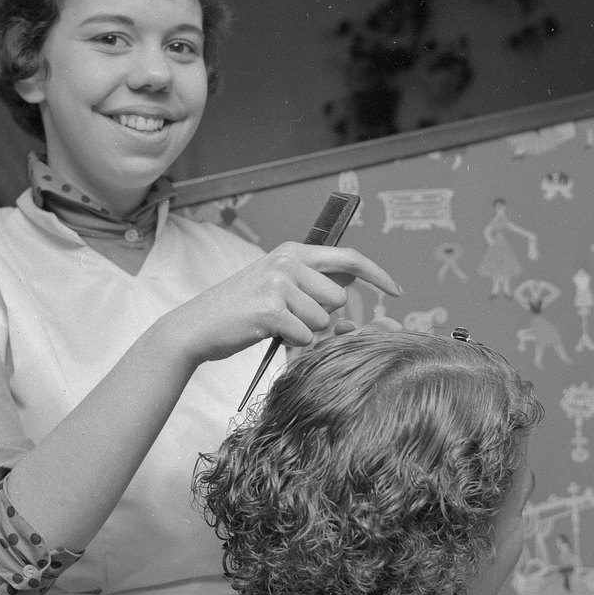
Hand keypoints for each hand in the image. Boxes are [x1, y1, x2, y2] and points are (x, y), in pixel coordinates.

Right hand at [164, 242, 399, 364]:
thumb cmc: (239, 311)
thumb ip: (310, 284)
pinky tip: (268, 334)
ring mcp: (278, 284)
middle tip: (290, 317)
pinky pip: (304, 337)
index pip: (348, 257)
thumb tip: (349, 296)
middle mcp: (287, 262)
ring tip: (275, 324)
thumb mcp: (276, 285)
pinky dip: (291, 343)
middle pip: (338, 298)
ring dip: (304, 332)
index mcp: (291, 251)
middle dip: (322, 316)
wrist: (196, 327)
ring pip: (323, 321)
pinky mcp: (270, 310)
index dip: (377, 274)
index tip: (396, 289)